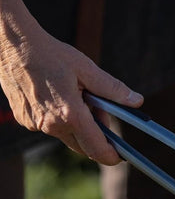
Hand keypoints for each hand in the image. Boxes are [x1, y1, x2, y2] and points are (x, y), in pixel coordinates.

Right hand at [0, 0, 142, 164]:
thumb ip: (113, 89)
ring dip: (79, 127)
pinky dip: (61, 120)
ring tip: (78, 98)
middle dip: (97, 137)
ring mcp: (36, 125)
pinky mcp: (26, 122)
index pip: (97, 148)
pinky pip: (51, 129)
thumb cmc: (50, 53)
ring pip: (68, 137)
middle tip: (100, 113)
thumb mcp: (87, 69)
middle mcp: (52, 125)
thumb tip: (137, 102)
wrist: (9, 43)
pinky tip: (59, 98)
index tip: (121, 156)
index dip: (112, 156)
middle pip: (84, 147)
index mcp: (70, 114)